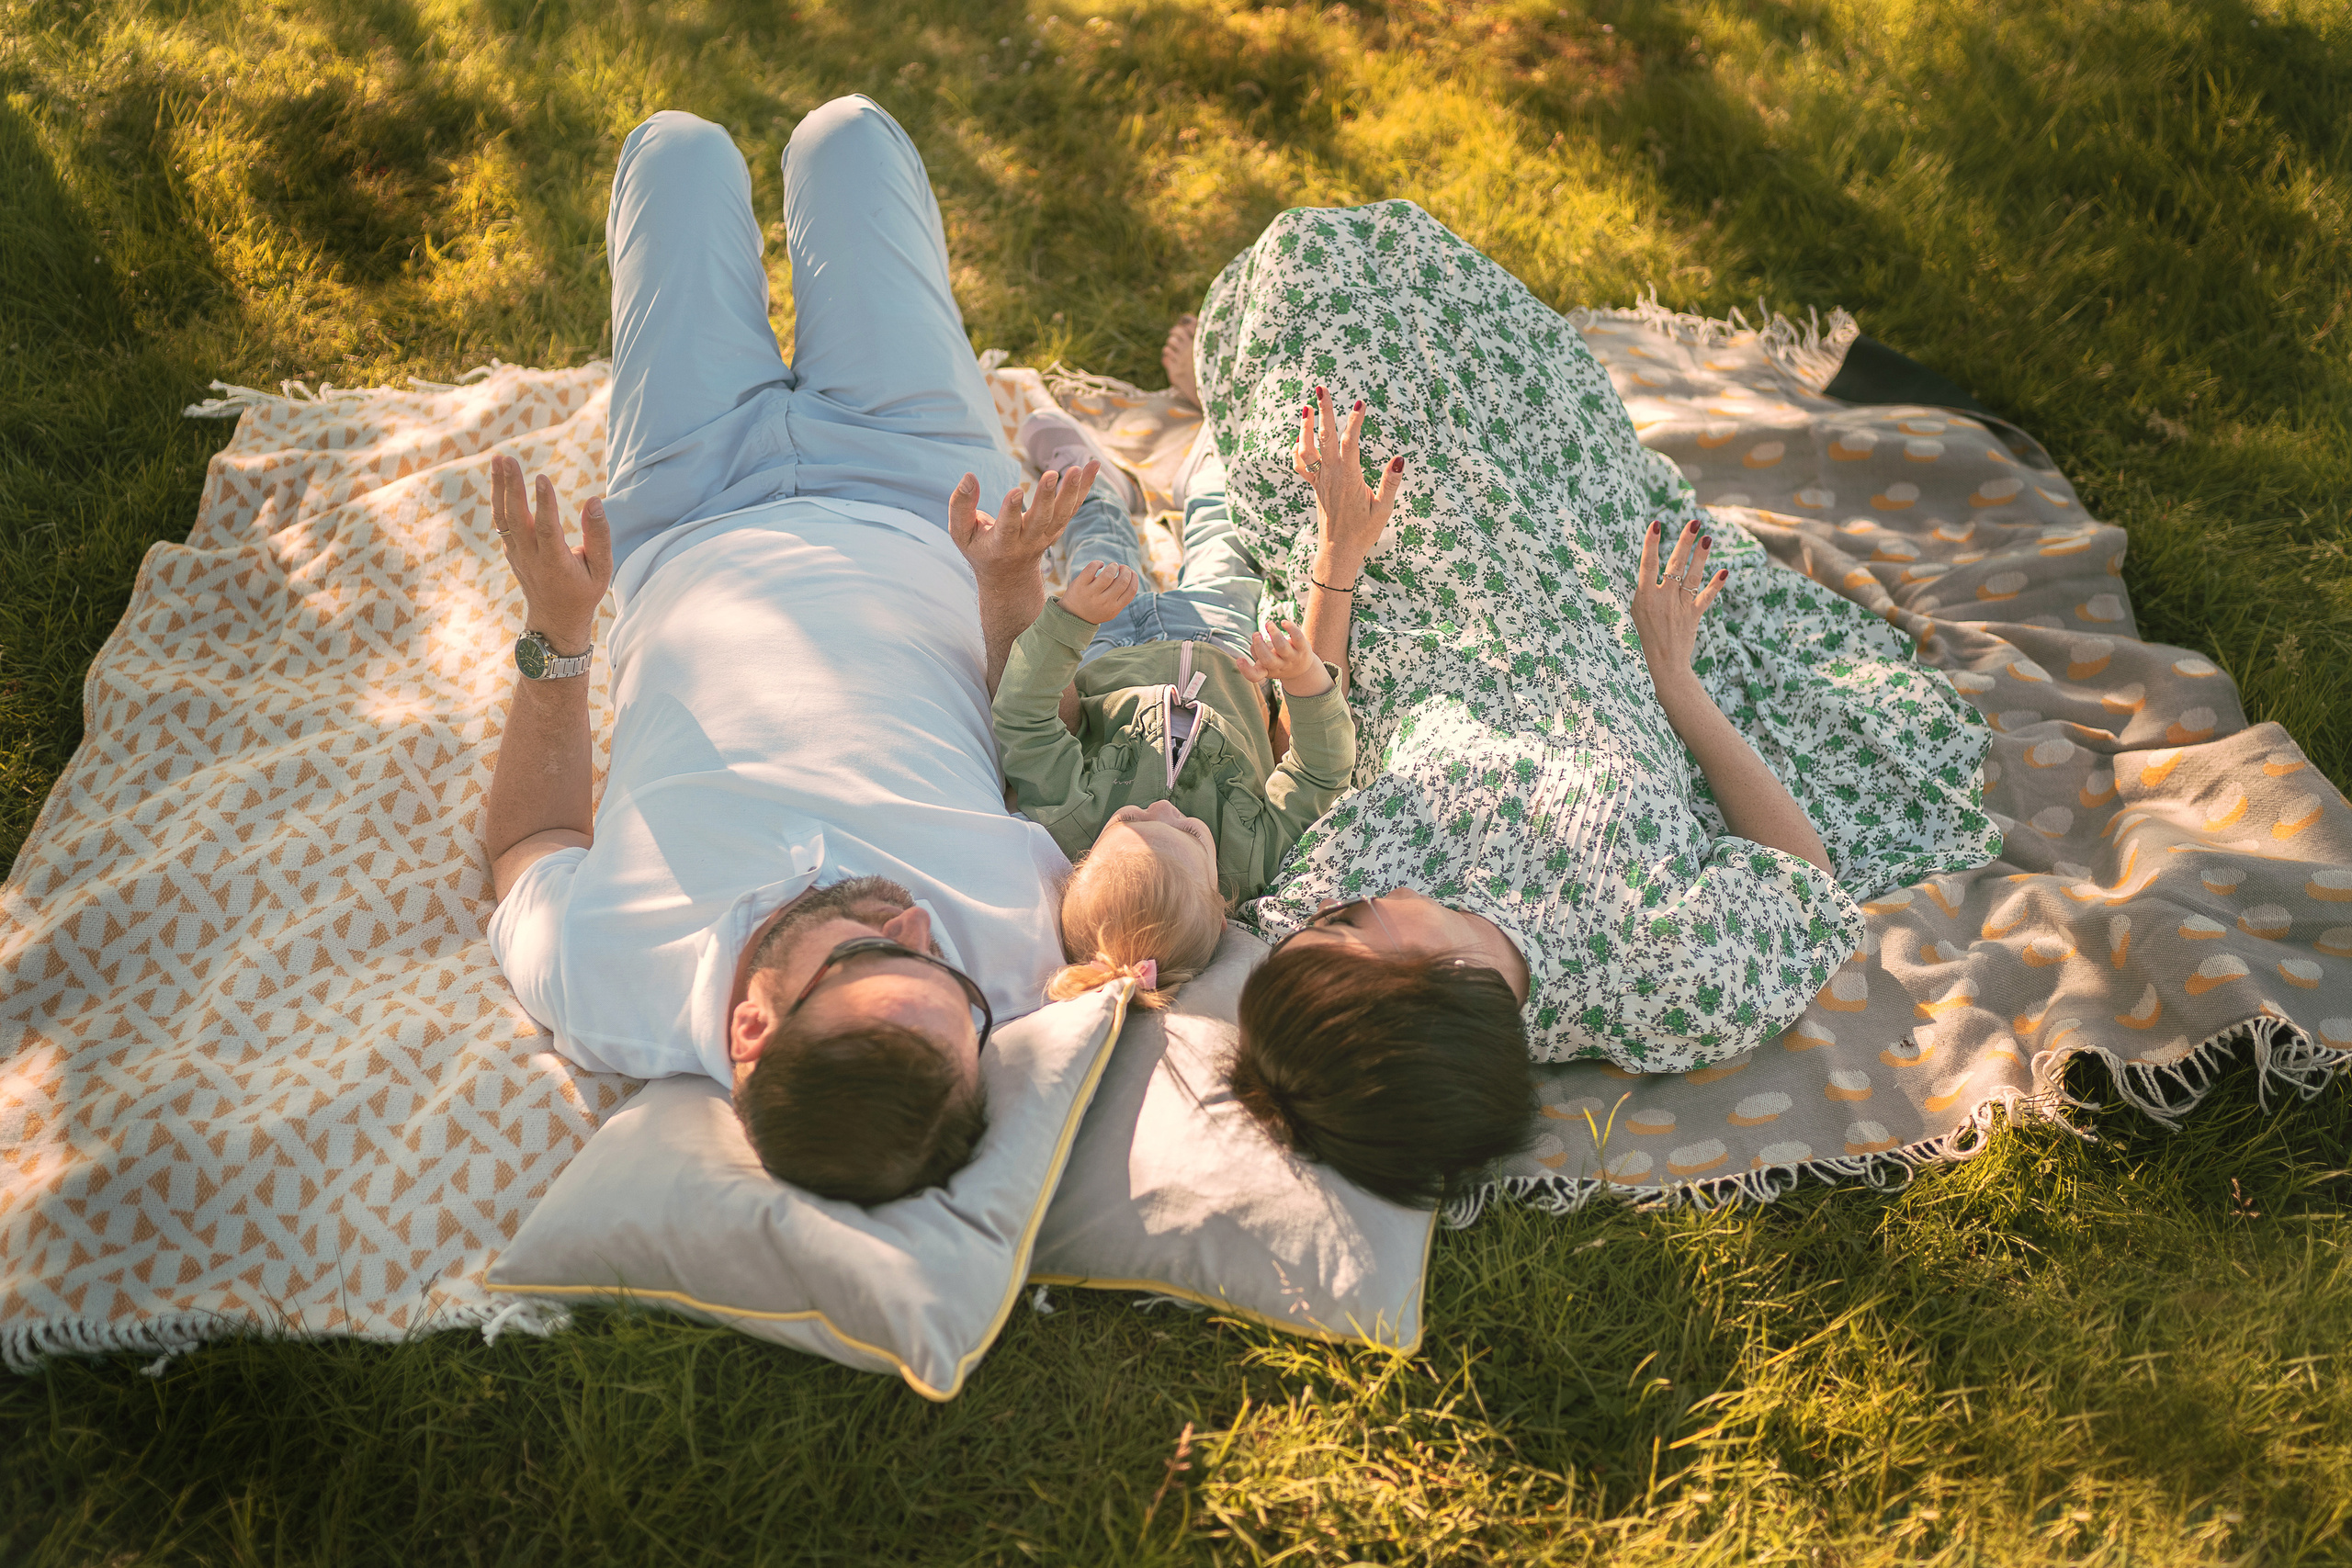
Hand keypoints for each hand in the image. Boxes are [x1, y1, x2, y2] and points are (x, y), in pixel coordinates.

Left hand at [492, 454, 610, 652]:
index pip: (547, 529)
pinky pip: (501, 521)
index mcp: (555, 563)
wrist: (555, 619)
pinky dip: (498, 498)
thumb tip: (594, 501)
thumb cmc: (584, 591)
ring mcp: (517, 554)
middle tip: (508, 459)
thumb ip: (599, 536)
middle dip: (511, 486)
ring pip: (503, 517)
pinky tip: (499, 477)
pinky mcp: (511, 549)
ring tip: (498, 458)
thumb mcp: (602, 570)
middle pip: (516, 518)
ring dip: (498, 487)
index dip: (545, 504)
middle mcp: (531, 557)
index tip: (542, 477)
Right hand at [949, 460, 1099, 582]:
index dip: (1011, 511)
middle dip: (1046, 497)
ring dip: (1072, 491)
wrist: (1009, 576)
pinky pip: (1073, 507)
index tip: (1015, 491)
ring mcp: (1047, 536)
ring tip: (1077, 468)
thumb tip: (969, 476)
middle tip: (1051, 474)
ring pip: (1062, 515)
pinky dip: (1085, 487)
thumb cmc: (980, 548)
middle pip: (1041, 520)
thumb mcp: (962, 533)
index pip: (1007, 528)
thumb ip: (960, 506)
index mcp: (1002, 545)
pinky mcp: (1058, 528)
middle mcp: (1028, 542)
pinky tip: (1094, 465)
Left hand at [1058, 560, 1139, 623]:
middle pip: (1122, 581)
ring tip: (1113, 566)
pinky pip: (1091, 568)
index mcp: (1114, 608)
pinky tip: (1099, 564)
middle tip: (1122, 568)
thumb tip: (1130, 575)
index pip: (1131, 591)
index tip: (1131, 572)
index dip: (1134, 578)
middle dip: (1126, 571)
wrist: (1072, 616)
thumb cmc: (1095, 609)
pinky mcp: (1079, 585)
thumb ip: (1121, 597)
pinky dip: (1097, 563)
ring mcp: (1090, 593)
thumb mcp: (1110, 610)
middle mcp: (1103, 602)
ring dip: (1113, 566)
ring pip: (1108, 574)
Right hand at [1233, 619, 1330, 696]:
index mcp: (1267, 670)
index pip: (1255, 676)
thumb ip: (1257, 652)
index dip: (1245, 670)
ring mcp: (1292, 658)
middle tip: (1256, 634)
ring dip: (1273, 633)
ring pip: (1282, 647)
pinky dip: (1290, 628)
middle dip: (1260, 646)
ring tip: (1268, 624)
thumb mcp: (1266, 662)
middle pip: (1268, 660)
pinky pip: (1298, 637)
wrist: (1303, 669)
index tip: (1239, 660)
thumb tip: (1255, 643)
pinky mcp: (1303, 649)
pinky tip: (1283, 622)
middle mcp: (1280, 666)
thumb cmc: (1278, 662)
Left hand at [1293, 386, 1402, 572]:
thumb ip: (1391, 483)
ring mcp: (1320, 480)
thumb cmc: (1363, 532)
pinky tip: (1301, 437)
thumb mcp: (1383, 509)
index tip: (1361, 402)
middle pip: (1324, 437)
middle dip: (1324, 411)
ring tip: (1307, 407)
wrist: (1338, 552)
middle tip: (1322, 388)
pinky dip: (1299, 449)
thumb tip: (1400, 458)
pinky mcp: (1315, 486)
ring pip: (1307, 448)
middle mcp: (1331, 475)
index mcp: (1349, 478)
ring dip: (1306, 427)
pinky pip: (1301, 465)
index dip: (1354, 421)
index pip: (1350, 442)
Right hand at [1630, 518, 1726, 679]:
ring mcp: (1678, 608)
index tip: (1656, 524)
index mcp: (1644, 597)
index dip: (1651, 544)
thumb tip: (1654, 567)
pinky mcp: (1692, 616)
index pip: (1647, 565)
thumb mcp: (1637, 610)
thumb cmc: (1646, 633)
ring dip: (1700, 557)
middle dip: (1684, 542)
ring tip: (1707, 538)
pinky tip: (1724, 571)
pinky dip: (1715, 586)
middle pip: (1674, 565)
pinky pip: (1705, 598)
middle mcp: (1662, 600)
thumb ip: (1646, 589)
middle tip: (1694, 522)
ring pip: (1691, 577)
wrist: (1662, 662)